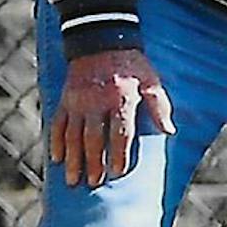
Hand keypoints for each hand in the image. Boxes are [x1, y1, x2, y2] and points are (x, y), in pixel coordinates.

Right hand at [51, 48, 174, 188]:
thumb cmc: (133, 66)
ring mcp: (77, 103)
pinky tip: (56, 159)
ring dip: (73, 159)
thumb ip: (159, 107)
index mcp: (120, 100)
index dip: (119, 153)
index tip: (118, 172)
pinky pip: (57, 125)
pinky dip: (56, 143)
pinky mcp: (65, 100)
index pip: (120, 133)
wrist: (101, 43)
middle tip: (94, 183)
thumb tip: (170, 131)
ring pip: (72, 136)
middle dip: (93, 162)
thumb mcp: (152, 82)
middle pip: (93, 138)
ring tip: (72, 180)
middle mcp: (96, 103)